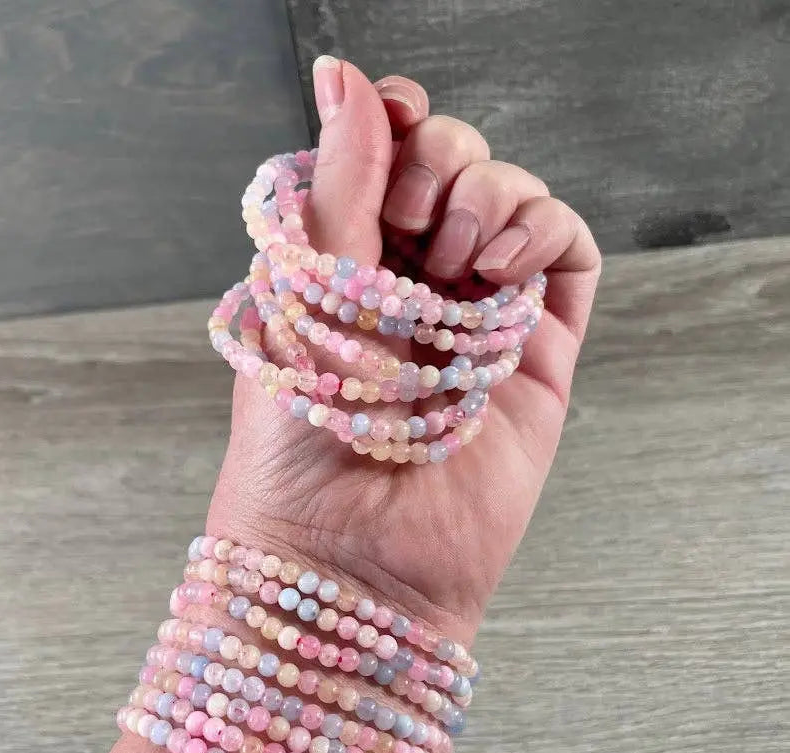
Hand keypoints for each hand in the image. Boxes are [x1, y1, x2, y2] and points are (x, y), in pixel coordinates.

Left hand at [208, 58, 600, 645]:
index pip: (386, 157)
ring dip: (490, 197)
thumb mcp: (308, 297)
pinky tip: (498, 269)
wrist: (349, 561)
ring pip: (513, 200)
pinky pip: (567, 255)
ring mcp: (475, 317)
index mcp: (346, 264)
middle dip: (440, 161)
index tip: (398, 112)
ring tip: (453, 265)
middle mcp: (414, 284)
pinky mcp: (533, 354)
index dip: (399, 121)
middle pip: (454, 165)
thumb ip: (342, 186)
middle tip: (411, 222)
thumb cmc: (301, 442)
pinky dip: (543, 230)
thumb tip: (346, 76)